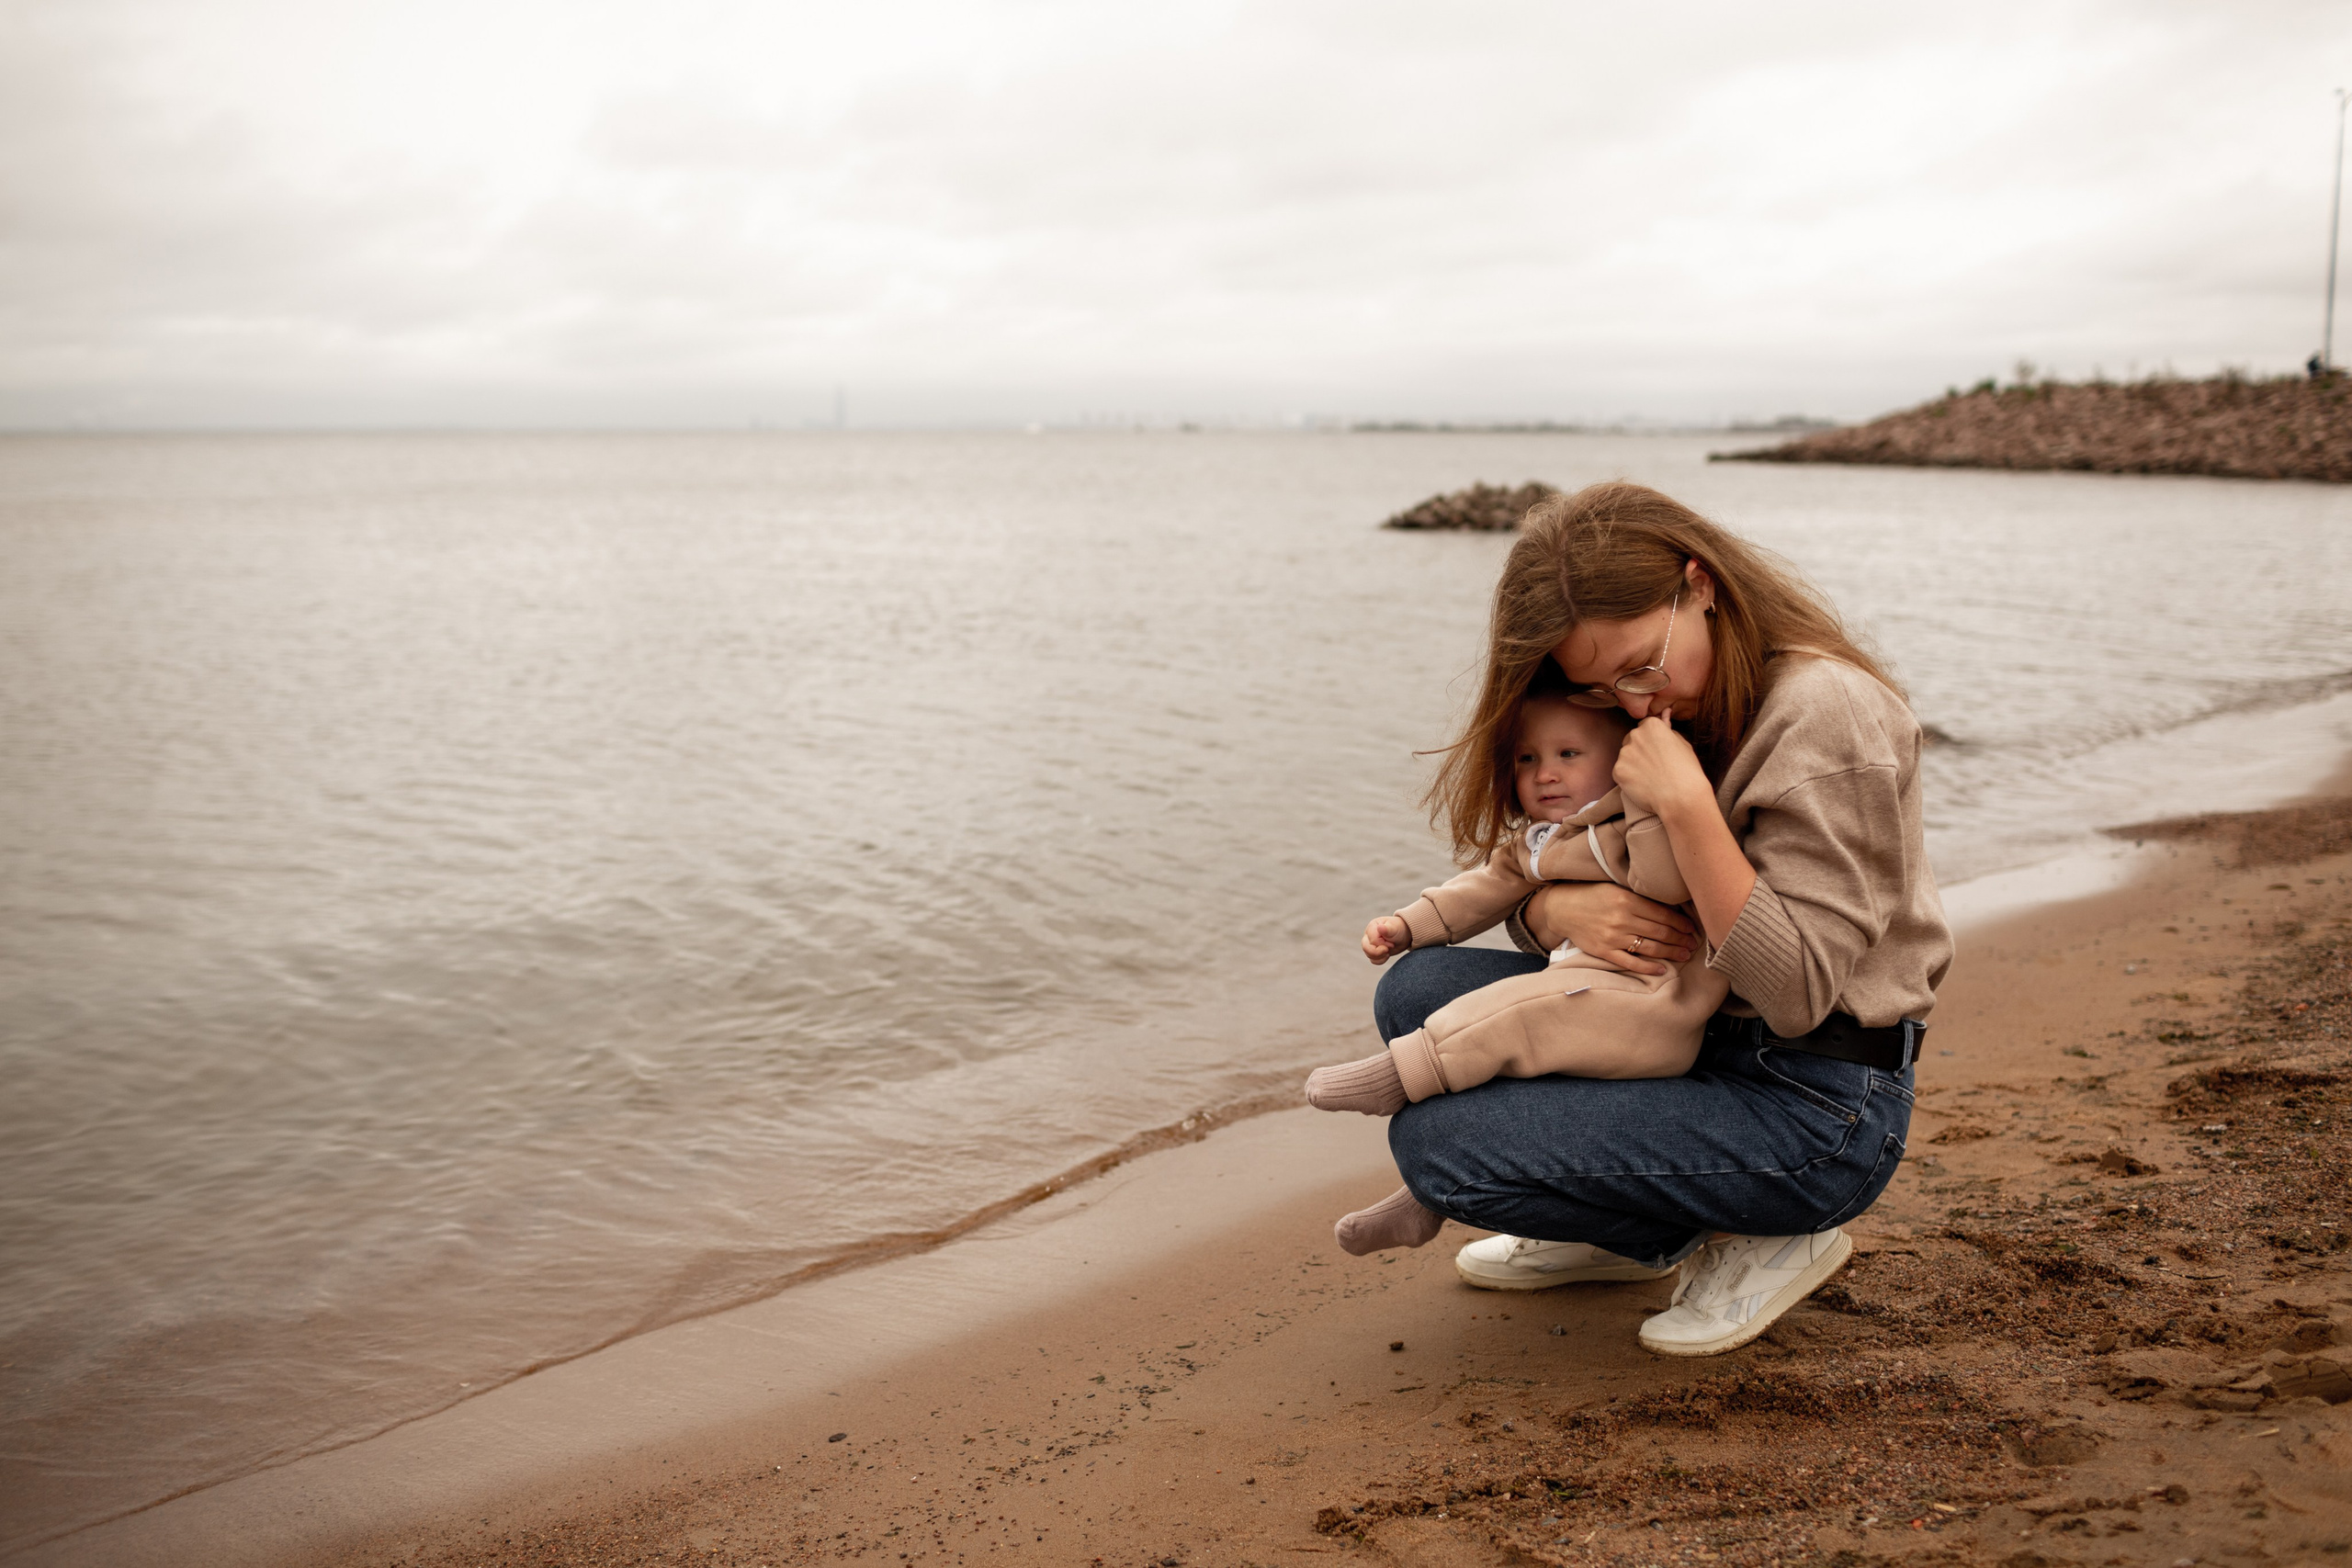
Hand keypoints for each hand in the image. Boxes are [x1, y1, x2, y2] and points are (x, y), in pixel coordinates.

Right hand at [1362, 915, 1408, 964]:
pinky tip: (1387, 955)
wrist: (1404, 935)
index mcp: (1372, 927)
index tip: (1392, 943)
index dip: (1383, 944)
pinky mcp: (1373, 952)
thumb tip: (1380, 927)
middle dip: (1377, 952)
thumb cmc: (1399, 929)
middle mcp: (1368, 935)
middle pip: (1366, 947)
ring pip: (1369, 955)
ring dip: (1380, 956)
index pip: (1372, 940)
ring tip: (1388, 951)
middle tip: (1387, 950)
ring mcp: (1370, 944)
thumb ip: (1387, 929)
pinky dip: (1380, 960)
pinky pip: (1373, 960)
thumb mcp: (1394, 929)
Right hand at [1521, 881, 1694, 976]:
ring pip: (1650, 948)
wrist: (1562, 908)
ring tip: (1684, 955)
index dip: (1681, 923)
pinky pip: (1630, 962)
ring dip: (1671, 953)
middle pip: (1660, 932)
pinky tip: (1662, 970)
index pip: (1663, 914)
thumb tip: (1670, 908)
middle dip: (1681, 939)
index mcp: (1626, 899)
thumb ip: (1639, 898)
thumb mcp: (1616, 888)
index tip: (1692, 928)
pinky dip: (1648, 967)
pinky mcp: (1604, 951)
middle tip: (1693, 944)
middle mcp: (1621, 919)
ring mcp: (1613, 937)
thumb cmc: (1592, 896)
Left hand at [1611, 706, 1712, 819]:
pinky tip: (1643, 785)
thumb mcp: (1683, 744)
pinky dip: (1628, 779)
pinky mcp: (1618, 771)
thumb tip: (1665, 714)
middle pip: (1632, 739)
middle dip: (1639, 750)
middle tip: (1654, 766)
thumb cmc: (1687, 770)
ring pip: (1625, 757)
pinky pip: (1620, 772)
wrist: (1681, 797)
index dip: (1652, 740)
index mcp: (1652, 725)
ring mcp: (1624, 753)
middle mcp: (1635, 735)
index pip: (1645, 726)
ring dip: (1633, 764)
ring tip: (1650, 777)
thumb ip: (1668, 729)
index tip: (1658, 751)